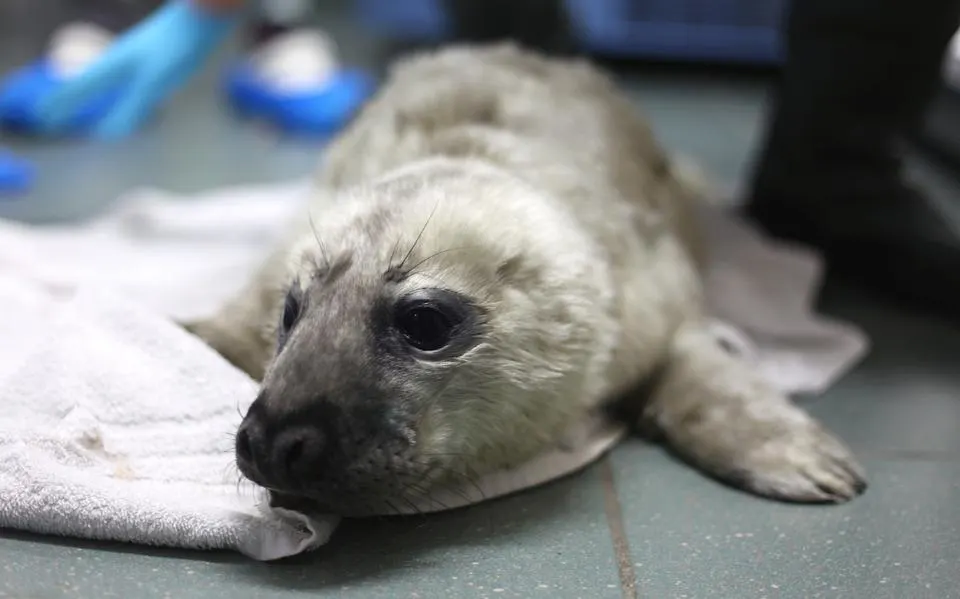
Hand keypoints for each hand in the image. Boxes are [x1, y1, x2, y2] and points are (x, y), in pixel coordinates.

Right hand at [39, 0, 240, 138]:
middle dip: (68, 99)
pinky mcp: (153, 54)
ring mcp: (136, 55)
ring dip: (87, 90)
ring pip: (103, 76)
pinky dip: (112, 84)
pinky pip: (123, 74)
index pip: (80, 89)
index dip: (62, 104)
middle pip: (87, 83)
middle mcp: (120, 59)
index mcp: (114, 65)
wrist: (203, 14)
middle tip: (50, 113)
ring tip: (78, 98)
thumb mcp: (154, 82)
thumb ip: (132, 107)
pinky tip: (124, 82)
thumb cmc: (176, 45)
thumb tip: (108, 135)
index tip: (44, 118)